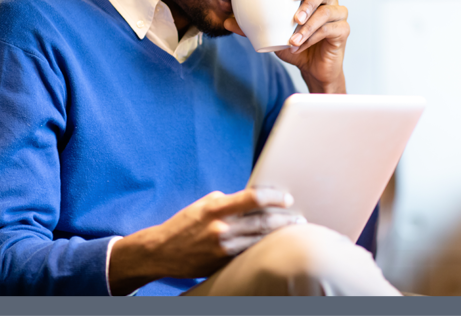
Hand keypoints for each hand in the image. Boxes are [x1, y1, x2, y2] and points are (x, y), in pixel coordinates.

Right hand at [107, 188, 300, 294]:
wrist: (162, 251)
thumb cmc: (184, 224)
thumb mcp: (203, 205)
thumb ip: (227, 202)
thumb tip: (252, 200)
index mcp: (215, 208)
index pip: (252, 198)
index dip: (273, 197)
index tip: (286, 198)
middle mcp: (221, 228)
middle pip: (262, 222)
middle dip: (285, 220)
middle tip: (299, 218)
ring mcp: (222, 248)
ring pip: (259, 240)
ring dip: (279, 235)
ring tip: (293, 230)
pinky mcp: (222, 263)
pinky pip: (249, 254)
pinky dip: (263, 248)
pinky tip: (273, 244)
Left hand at [225, 0, 348, 93]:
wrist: (312, 70)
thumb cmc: (296, 49)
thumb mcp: (272, 37)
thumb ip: (252, 29)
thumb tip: (227, 23)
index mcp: (313, 0)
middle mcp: (328, 4)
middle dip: (309, 3)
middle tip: (295, 18)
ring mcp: (338, 17)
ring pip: (328, 12)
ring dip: (309, 25)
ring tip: (293, 39)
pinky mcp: (343, 31)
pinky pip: (330, 29)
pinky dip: (313, 38)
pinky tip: (300, 47)